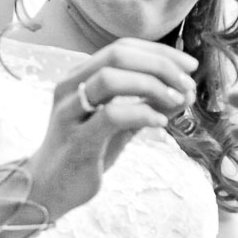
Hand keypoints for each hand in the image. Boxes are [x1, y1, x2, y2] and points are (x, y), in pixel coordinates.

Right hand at [26, 39, 197, 215]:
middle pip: (117, 55)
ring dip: (152, 86)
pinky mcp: (76, 140)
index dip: (159, 52)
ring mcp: (70, 112)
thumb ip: (147, 106)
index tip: (190, 66)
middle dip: (160, 65)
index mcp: (79, 77)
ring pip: (110, 79)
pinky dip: (142, 114)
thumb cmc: (85, 153)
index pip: (122, 47)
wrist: (48, 189)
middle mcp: (70, 87)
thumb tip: (187, 93)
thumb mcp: (120, 125)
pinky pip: (111, 116)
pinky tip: (160, 123)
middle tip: (187, 84)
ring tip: (177, 102)